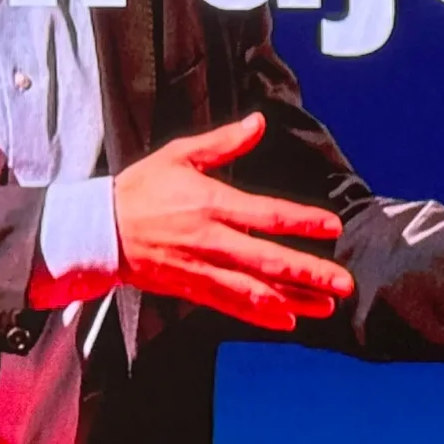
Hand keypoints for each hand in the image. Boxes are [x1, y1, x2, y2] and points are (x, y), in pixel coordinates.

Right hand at [113, 112, 353, 330]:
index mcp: (210, 202)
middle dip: (309, 272)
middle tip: (343, 282)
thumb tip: (258, 123)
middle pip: (268, 259)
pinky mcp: (191, 288)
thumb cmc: (140, 188)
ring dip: (293, 299)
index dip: (302, 221)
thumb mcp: (178, 156)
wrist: (99, 229)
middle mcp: (210, 239)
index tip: (332, 227)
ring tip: (326, 306)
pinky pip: (231, 304)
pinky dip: (260, 314)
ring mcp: (201, 267)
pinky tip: (286, 320)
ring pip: (255, 289)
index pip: (267, 213)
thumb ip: (222, 143)